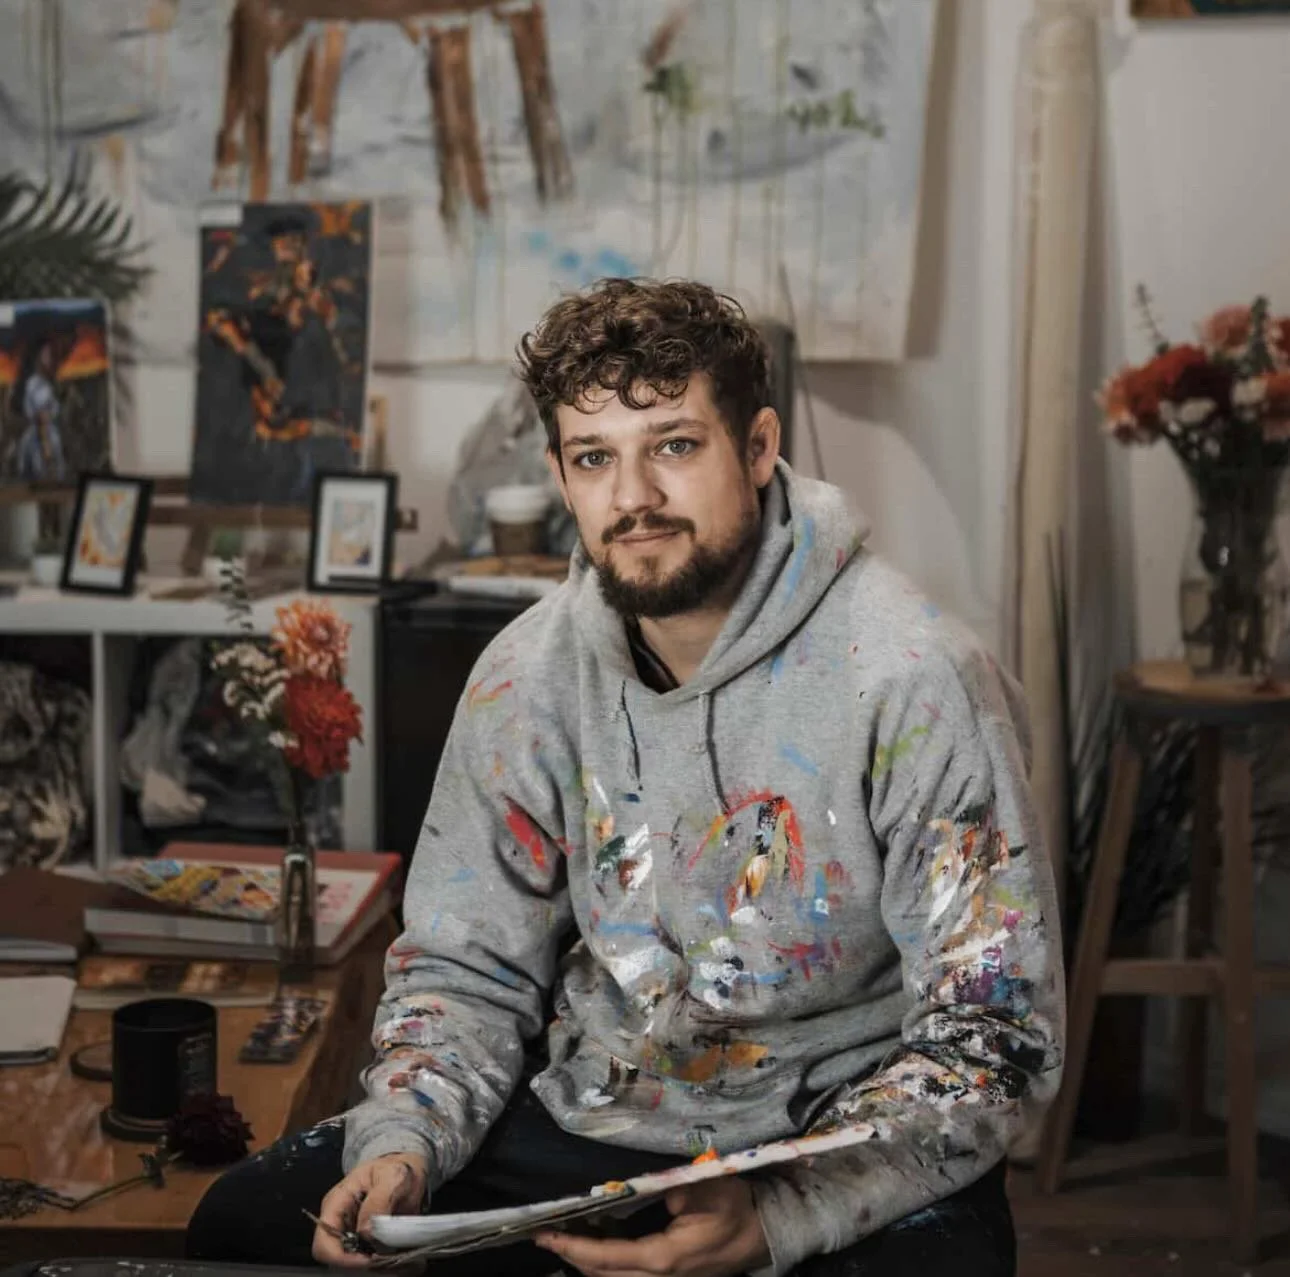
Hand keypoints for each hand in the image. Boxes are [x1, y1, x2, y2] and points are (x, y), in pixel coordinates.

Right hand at [312, 1152, 428, 1267]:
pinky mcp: (368, 1244)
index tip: (368, 1259)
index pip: (323, 1242)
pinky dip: (388, 1266)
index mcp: (337, 1203)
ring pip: (356, 1266)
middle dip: (363, 1265)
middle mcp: (340, 1223)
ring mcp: (353, 1235)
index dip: (341, 1257)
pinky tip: (405, 1260)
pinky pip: (372, 1264)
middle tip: (390, 1260)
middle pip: (337, 1259)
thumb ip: (378, 1200)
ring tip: (403, 1261)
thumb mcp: (392, 1176)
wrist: (408, 1169)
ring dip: (379, 1268)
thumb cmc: (396, 1168)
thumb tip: (366, 1230)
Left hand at [535, 1177, 769, 1276]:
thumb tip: (648, 1187)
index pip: (607, 1257)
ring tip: (559, 1237)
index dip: (573, 1246)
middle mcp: (658, 1276)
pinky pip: (625, 1274)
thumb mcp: (713, 1188)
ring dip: (584, 1260)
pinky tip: (592, 1244)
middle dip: (570, 1254)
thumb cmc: (738, 1208)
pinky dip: (603, 1262)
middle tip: (541, 1233)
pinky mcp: (667, 1275)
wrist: (764, 1234)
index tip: (545, 1233)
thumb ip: (680, 1187)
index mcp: (664, 1257)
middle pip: (602, 1273)